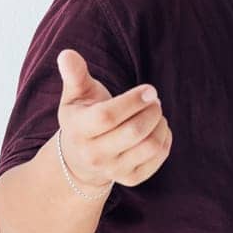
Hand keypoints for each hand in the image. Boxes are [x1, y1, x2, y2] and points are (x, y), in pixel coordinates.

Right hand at [56, 49, 170, 189]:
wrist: (80, 158)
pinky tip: (157, 128)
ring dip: (161, 124)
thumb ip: (75, 75)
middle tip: (154, 99)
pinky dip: (165, 139)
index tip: (150, 89)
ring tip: (155, 112)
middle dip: (151, 111)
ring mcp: (113, 170)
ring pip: (150, 146)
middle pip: (134, 132)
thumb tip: (67, 54)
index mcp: (79, 130)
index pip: (108, 116)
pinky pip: (158, 157)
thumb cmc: (83, 117)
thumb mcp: (75, 96)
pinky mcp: (131, 179)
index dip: (133, 101)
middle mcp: (94, 155)